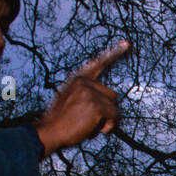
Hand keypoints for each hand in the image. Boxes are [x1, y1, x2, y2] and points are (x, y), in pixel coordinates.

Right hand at [34, 39, 130, 157]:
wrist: (49, 131)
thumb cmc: (60, 122)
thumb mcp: (70, 100)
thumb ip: (86, 95)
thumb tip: (108, 102)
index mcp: (77, 79)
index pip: (98, 63)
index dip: (113, 53)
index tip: (127, 43)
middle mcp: (83, 81)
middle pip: (112, 94)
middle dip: (106, 110)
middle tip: (91, 120)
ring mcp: (89, 91)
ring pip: (114, 107)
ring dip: (107, 119)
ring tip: (89, 125)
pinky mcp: (95, 104)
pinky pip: (113, 115)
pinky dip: (108, 125)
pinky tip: (95, 129)